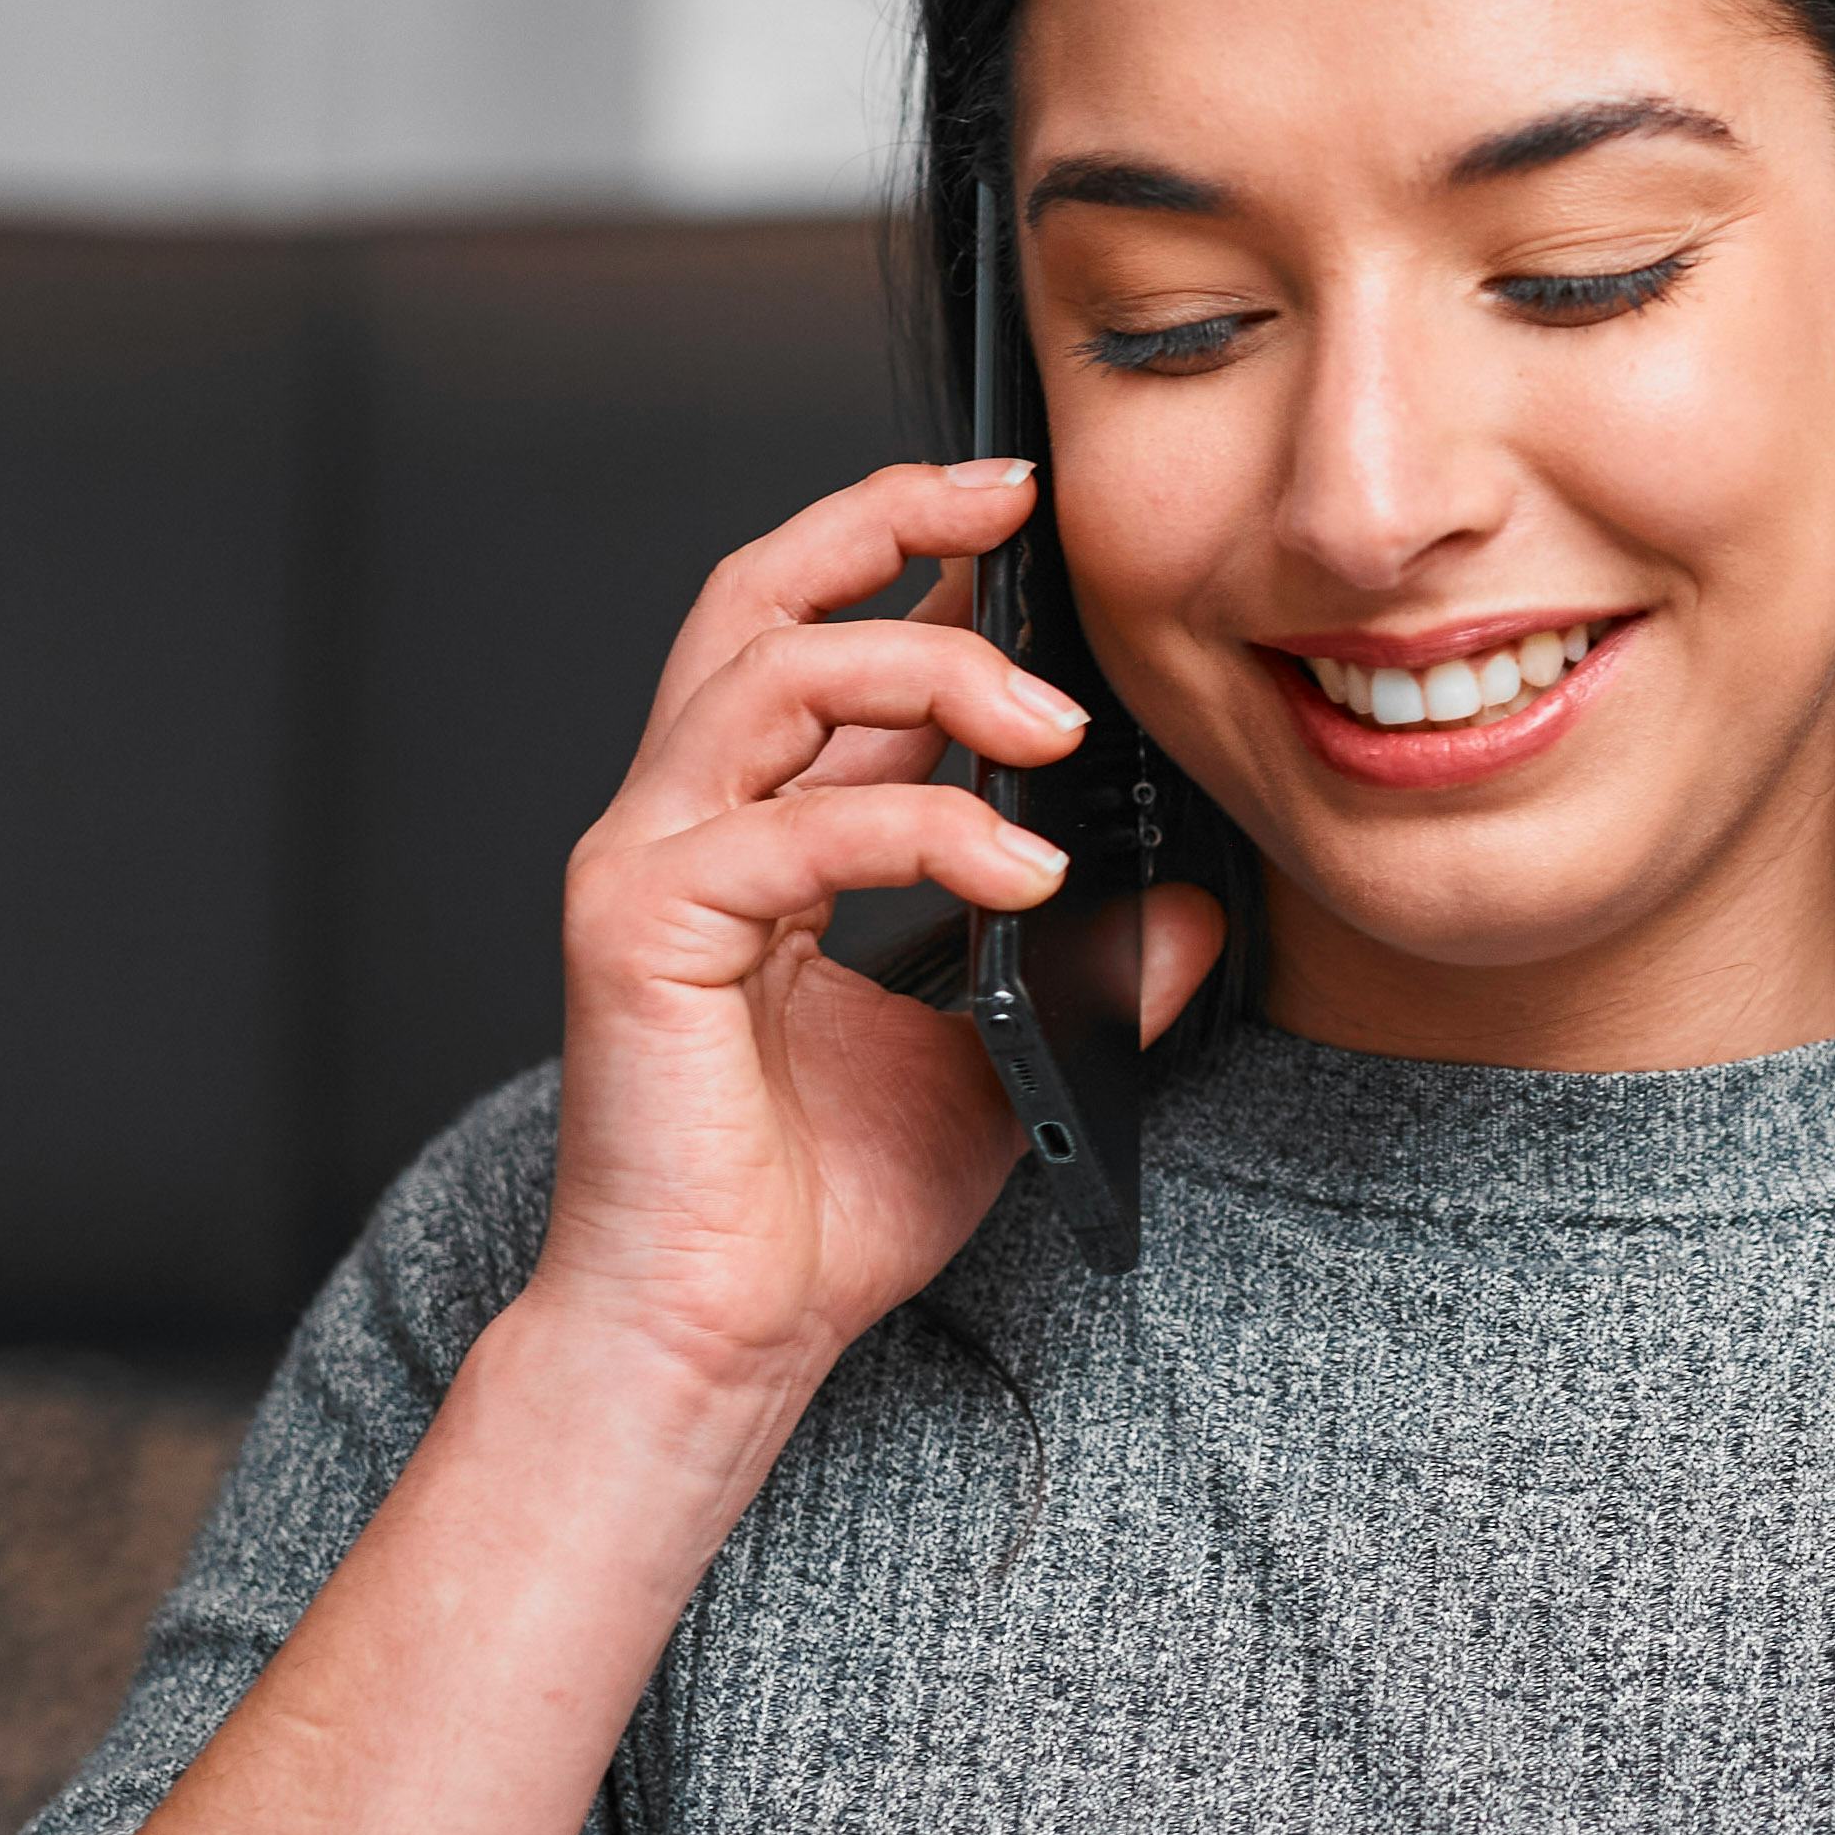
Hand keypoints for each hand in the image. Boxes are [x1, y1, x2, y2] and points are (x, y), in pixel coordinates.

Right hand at [533, 461, 1224, 1412]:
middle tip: (1016, 499)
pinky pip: (794, 831)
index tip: (1025, 513)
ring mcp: (649, 866)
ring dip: (930, 672)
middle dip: (885, 519)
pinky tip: (1022, 868)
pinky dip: (923, 829)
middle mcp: (685, 822)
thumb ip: (1085, 969)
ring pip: (777, 678)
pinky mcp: (640, 931)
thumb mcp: (1000, 1057)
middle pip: (761, 598)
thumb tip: (1193, 906)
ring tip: (1057, 726)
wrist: (720, 1336)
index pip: (819, 636)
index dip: (911, 552)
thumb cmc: (820, 1208)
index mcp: (755, 828)